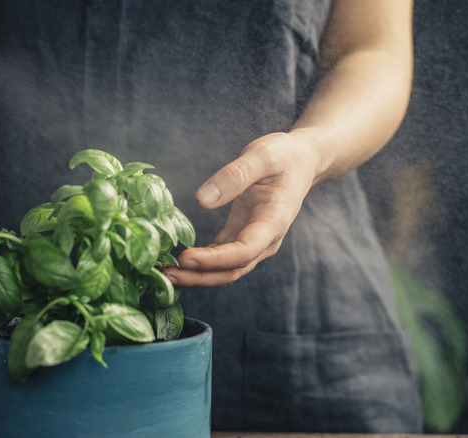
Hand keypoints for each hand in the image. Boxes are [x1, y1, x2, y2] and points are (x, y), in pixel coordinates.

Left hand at [163, 132, 318, 286]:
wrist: (301, 161)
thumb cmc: (284, 156)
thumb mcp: (262, 156)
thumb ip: (234, 176)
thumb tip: (203, 200)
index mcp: (273, 222)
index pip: (243, 251)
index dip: (214, 259)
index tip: (185, 257)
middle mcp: (265, 240)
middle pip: (232, 270)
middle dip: (200, 276)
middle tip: (166, 275)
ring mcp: (254, 242)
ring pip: (226, 270)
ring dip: (197, 275)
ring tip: (166, 273)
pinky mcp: (241, 236)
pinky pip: (221, 258)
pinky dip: (200, 264)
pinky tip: (178, 262)